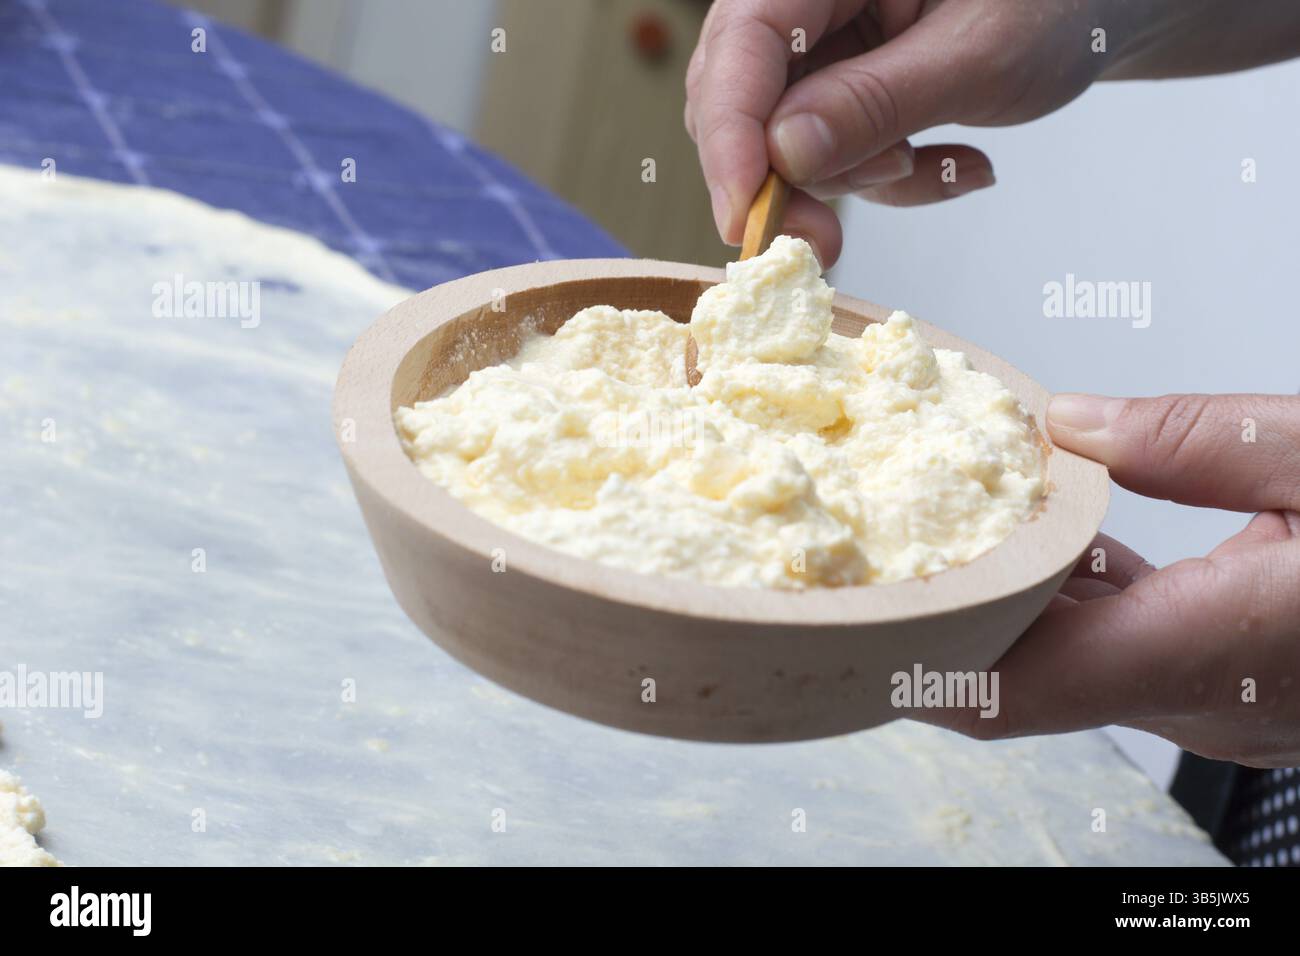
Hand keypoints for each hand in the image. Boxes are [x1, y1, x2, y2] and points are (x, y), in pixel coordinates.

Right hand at [685, 0, 1299, 265]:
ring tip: (942, 165)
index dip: (730, 135)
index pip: (743, 43)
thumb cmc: (1061, 0)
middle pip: (742, 100)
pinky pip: (835, 154)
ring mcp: (826, 46)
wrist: (1105, 5)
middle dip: (786, 180)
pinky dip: (890, 178)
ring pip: (786, 142)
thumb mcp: (980, 53)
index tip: (745, 217)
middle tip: (824, 243)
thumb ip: (879, 100)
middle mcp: (812, 1)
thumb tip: (784, 154)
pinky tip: (956, 163)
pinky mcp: (846, 85)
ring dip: (859, 180)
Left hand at [925, 393, 1299, 767]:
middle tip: (889, 534)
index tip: (850, 617)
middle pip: (1027, 670)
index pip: (1013, 689)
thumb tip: (1072, 425)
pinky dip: (1081, 600)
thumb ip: (1198, 443)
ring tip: (964, 517)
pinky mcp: (1235, 688)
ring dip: (1015, 599)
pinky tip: (1068, 537)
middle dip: (953, 605)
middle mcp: (1204, 702)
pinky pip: (1122, 651)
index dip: (916, 659)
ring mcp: (1221, 705)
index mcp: (1213, 649)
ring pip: (1072, 662)